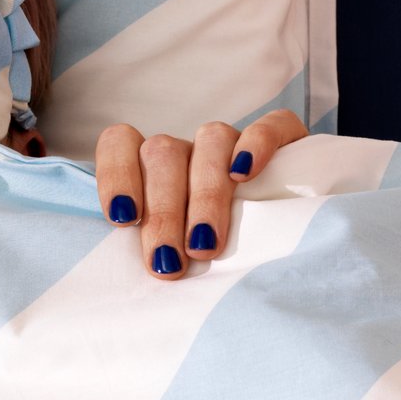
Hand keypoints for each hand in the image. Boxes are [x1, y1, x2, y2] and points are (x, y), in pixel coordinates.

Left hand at [94, 110, 308, 279]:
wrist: (284, 256)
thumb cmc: (200, 265)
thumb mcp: (169, 258)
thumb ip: (149, 251)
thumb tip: (136, 275)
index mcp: (150, 171)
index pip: (120, 143)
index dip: (116, 175)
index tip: (123, 220)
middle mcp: (187, 152)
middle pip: (164, 154)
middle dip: (164, 214)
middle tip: (169, 263)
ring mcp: (231, 143)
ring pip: (211, 141)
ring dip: (205, 195)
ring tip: (205, 246)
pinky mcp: (282, 137)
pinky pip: (270, 125)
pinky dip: (256, 145)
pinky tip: (245, 176)